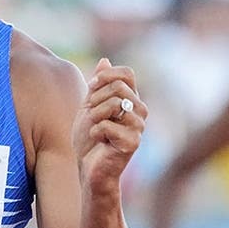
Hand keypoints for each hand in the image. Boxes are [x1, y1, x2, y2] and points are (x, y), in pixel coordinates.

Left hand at [73, 58, 145, 191]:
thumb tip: (104, 60)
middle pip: (118, 87)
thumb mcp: (89, 106)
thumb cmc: (89, 139)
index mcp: (131, 100)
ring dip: (94, 116)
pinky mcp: (133, 143)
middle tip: (91, 115)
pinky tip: (98, 141)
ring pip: (113, 104)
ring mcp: (139, 127)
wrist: (88, 168)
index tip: (92, 86)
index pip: (127, 74)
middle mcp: (140, 111)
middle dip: (96, 98)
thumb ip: (97, 86)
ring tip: (95, 129)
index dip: (107, 76)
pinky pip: (107, 125)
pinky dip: (95, 132)